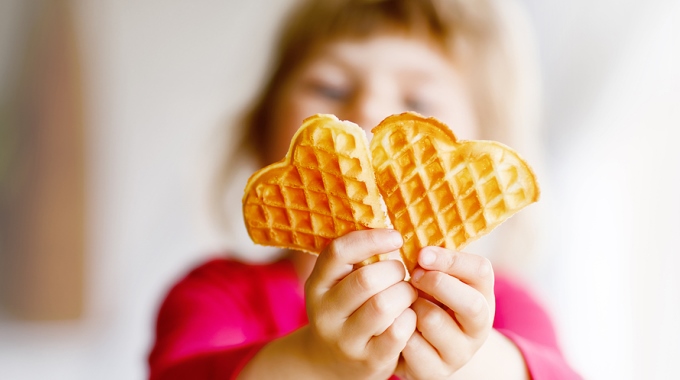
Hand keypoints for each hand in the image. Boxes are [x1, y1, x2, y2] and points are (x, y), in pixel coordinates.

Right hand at [303, 229, 417, 379]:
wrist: (331, 364)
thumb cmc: (345, 311)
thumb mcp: (337, 285)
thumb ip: (355, 260)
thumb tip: (391, 222)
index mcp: (317, 284)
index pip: (338, 252)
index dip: (370, 239)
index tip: (397, 237)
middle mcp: (325, 312)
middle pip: (366, 279)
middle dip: (394, 271)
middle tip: (403, 272)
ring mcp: (345, 340)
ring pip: (383, 305)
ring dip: (405, 293)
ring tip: (408, 293)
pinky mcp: (368, 361)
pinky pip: (398, 332)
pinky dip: (410, 318)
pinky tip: (409, 315)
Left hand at [397, 246, 494, 379]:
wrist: (421, 347)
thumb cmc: (426, 300)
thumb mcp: (436, 277)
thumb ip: (431, 259)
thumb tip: (413, 237)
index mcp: (482, 293)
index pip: (481, 270)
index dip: (450, 260)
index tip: (421, 253)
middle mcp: (479, 326)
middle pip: (470, 303)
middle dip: (437, 284)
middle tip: (413, 275)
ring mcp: (460, 352)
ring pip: (433, 321)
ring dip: (410, 306)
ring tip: (402, 302)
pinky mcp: (437, 372)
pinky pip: (412, 346)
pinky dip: (396, 331)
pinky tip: (391, 324)